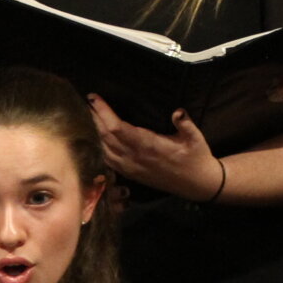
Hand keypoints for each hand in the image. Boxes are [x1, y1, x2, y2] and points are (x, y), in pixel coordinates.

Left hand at [86, 96, 224, 202]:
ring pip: (104, 149)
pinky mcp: (131, 174)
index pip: (118, 128)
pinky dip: (99, 147)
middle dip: (94, 118)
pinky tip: (95, 138)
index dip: (104, 113)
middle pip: (106, 137)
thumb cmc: (197, 158)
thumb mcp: (196, 139)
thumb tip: (177, 111)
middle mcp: (136, 158)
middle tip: (85, 102)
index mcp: (149, 146)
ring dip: (94, 132)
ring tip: (87, 115)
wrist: (197, 184)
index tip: (94, 98)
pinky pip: (108, 160)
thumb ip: (185, 124)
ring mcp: (131, 167)